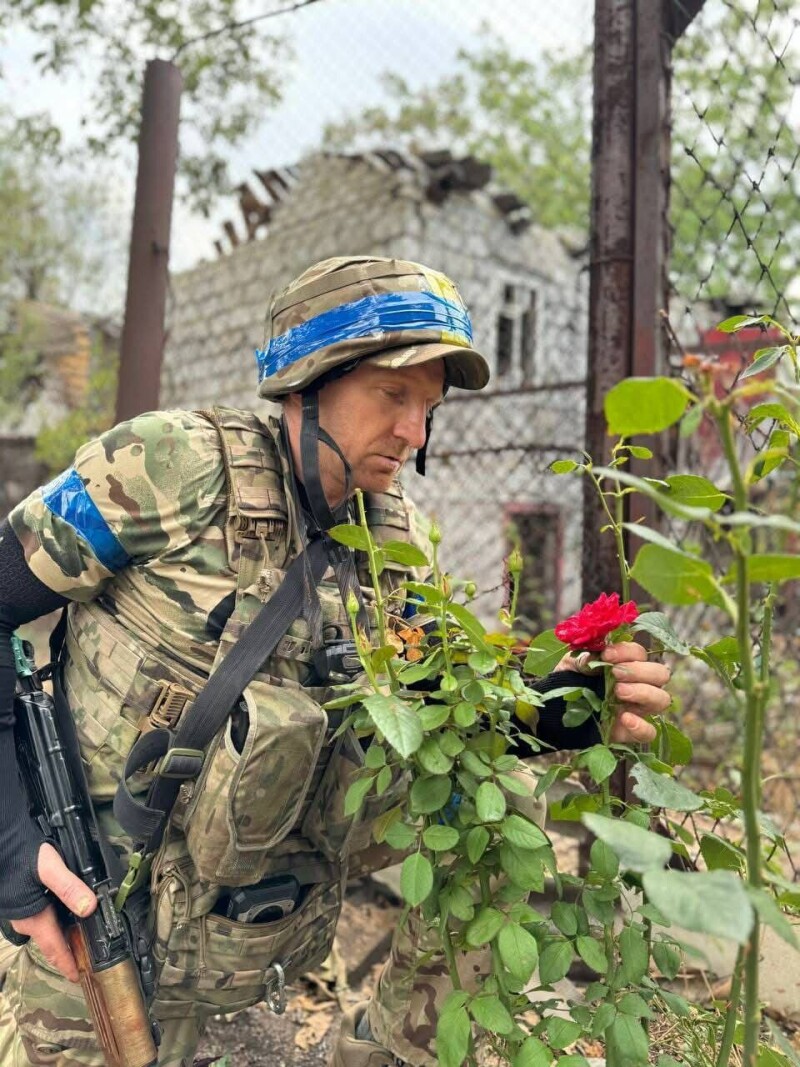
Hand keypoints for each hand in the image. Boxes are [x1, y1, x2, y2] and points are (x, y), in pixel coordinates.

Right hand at [10, 842, 96, 981]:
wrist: (3, 846)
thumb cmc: (22, 856)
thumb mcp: (50, 868)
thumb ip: (69, 887)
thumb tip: (89, 908)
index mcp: (35, 920)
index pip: (56, 950)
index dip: (68, 965)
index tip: (79, 979)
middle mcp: (27, 921)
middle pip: (52, 942)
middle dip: (68, 952)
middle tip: (87, 957)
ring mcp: (23, 914)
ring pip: (46, 931)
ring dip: (63, 936)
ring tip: (81, 936)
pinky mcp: (22, 904)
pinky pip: (41, 920)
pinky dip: (56, 922)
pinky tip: (66, 913)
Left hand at [558, 641, 670, 744]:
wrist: (555, 709)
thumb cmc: (569, 681)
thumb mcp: (572, 664)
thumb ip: (584, 657)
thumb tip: (596, 657)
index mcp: (626, 664)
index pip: (640, 653)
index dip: (627, 651)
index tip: (607, 655)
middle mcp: (638, 685)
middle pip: (661, 674)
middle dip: (640, 671)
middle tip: (615, 674)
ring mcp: (637, 709)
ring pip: (662, 699)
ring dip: (644, 692)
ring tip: (618, 692)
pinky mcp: (631, 731)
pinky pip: (650, 732)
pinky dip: (641, 725)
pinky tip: (624, 718)